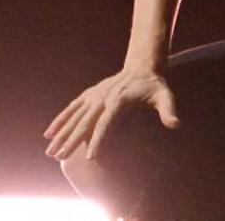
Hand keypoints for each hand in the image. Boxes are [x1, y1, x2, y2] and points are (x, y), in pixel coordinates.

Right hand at [43, 67, 178, 160]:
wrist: (142, 67)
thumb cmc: (154, 86)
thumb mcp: (165, 97)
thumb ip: (168, 111)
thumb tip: (175, 124)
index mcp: (118, 101)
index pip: (105, 123)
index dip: (98, 140)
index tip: (90, 156)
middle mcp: (102, 97)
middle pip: (84, 122)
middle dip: (71, 141)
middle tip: (59, 157)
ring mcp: (94, 95)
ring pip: (74, 116)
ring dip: (61, 133)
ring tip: (49, 150)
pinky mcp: (89, 94)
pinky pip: (72, 108)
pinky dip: (60, 119)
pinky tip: (49, 132)